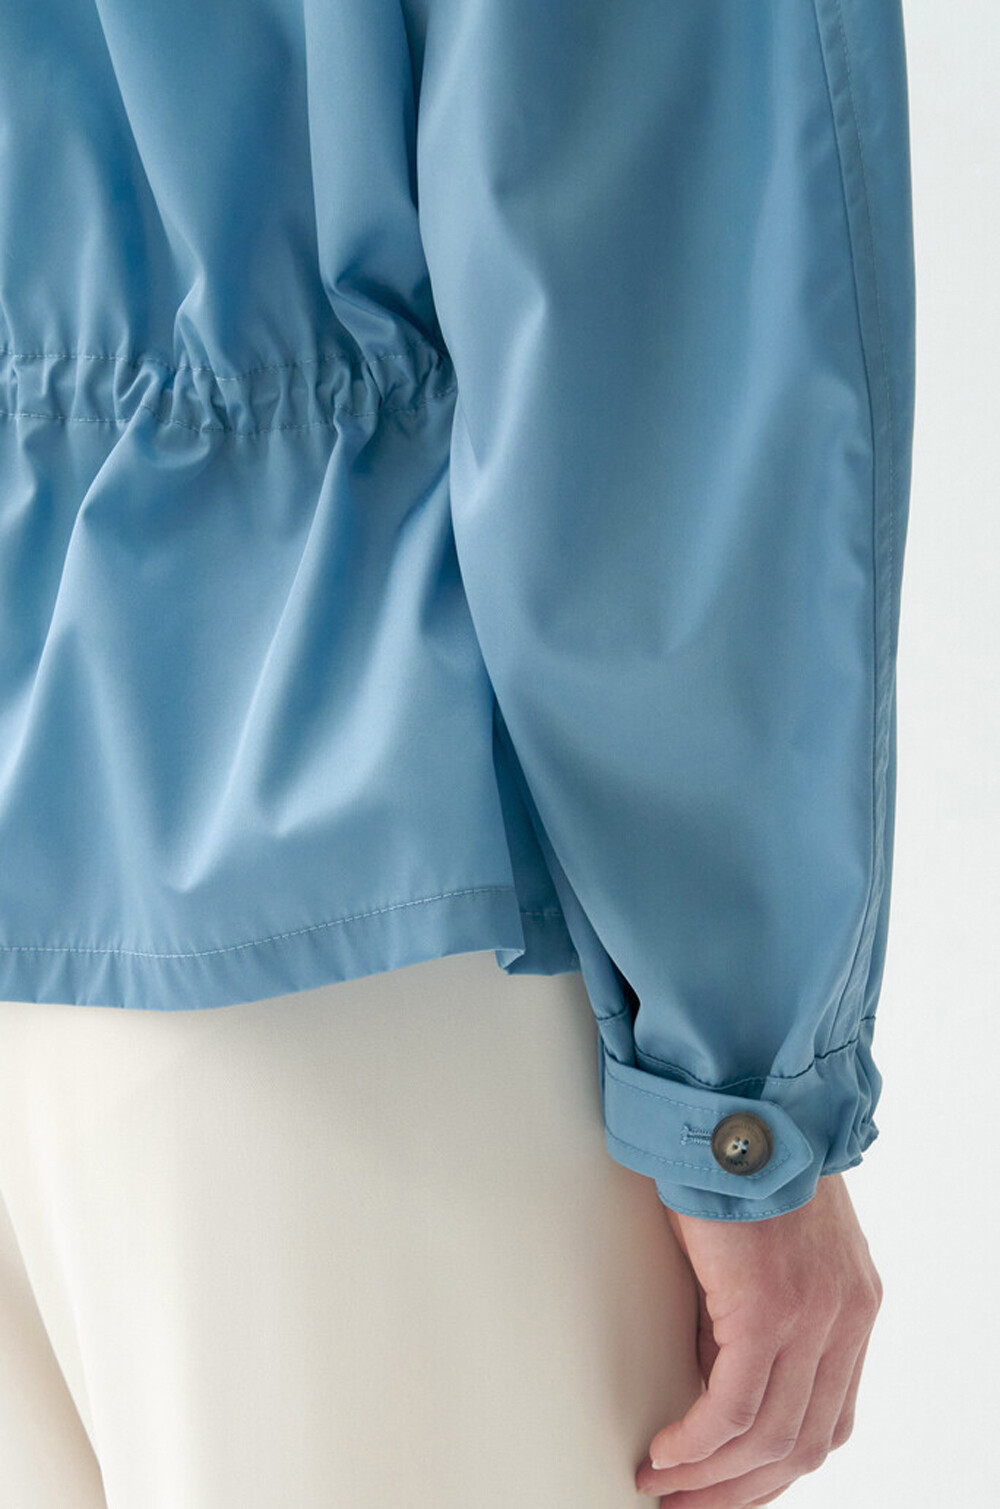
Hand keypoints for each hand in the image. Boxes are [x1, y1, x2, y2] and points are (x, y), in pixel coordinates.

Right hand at [635, 1172, 881, 1505]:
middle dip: (742, 1490)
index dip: (778, 1469)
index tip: (729, 1486)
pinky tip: (665, 1453)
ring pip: (769, 1440)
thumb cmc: (743, 1155)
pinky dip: (695, 1443)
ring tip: (665, 1486)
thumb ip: (762, 1310)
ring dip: (711, 1478)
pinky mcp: (768, 1308)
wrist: (738, 1102)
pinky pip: (733, 1409)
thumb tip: (716, 1371)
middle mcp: (846, 1317)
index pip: (830, 1421)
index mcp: (854, 1305)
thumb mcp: (773, 1245)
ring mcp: (813, 1316)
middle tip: (688, 1506)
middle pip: (804, 1445)